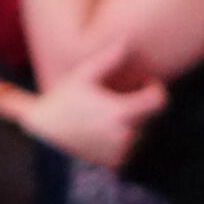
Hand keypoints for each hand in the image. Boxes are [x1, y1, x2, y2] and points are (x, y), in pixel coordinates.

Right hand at [16, 36, 166, 169]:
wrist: (45, 138)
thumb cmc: (63, 102)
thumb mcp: (82, 77)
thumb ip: (107, 59)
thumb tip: (125, 40)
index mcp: (121, 113)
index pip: (159, 101)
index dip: (156, 89)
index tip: (144, 84)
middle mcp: (125, 135)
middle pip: (149, 116)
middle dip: (138, 105)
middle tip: (116, 99)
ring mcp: (122, 151)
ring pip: (141, 132)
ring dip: (130, 122)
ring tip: (103, 116)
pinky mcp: (116, 163)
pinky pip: (131, 147)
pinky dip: (122, 138)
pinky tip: (101, 131)